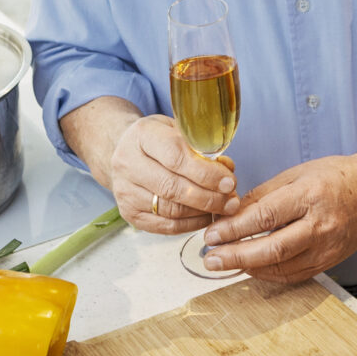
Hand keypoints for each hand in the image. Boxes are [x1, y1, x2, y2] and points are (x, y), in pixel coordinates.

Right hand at [107, 115, 239, 233]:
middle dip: (208, 196)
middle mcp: (127, 164)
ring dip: (202, 212)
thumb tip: (227, 169)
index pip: (175, 157)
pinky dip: (190, 224)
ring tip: (223, 208)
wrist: (124, 152)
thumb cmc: (159, 139)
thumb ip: (202, 147)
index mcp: (142, 135)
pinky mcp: (129, 214)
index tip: (229, 181)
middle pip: (172, 187)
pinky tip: (206, 217)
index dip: (205, 172)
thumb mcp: (178, 129)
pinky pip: (165, 226)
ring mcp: (125, 191)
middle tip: (231, 200)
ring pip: (170, 209)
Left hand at [199, 154, 356, 281]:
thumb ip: (263, 195)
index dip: (234, 229)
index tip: (211, 234)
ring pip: (281, 267)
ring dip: (248, 268)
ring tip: (224, 264)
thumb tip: (230, 212)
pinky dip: (268, 274)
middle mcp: (321, 224)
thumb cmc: (337, 177)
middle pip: (272, 248)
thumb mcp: (297, 173)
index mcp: (310, 194)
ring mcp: (327, 247)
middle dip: (236, 256)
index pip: (265, 217)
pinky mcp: (329, 262)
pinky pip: (294, 275)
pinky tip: (250, 268)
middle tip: (210, 258)